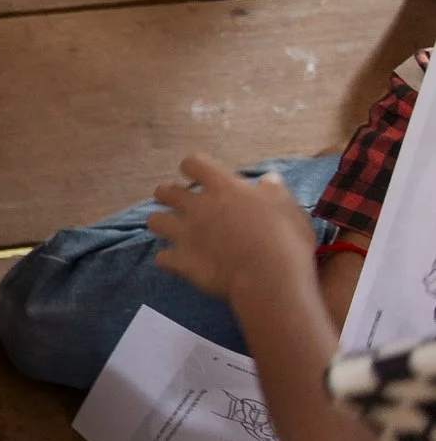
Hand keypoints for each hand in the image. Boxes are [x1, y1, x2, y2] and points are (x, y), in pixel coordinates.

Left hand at [148, 153, 321, 306]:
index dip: (193, 167)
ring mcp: (185, 233)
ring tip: (173, 230)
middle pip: (164, 192)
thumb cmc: (285, 238)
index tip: (198, 176)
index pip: (194, 163)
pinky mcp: (181, 260)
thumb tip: (269, 179)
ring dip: (162, 224)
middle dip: (168, 195)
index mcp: (223, 189)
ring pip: (153, 221)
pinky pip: (160, 258)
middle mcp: (198, 207)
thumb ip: (272, 190)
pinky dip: (167, 259)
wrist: (270, 277)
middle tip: (181, 204)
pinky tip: (177, 261)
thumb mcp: (286, 205)